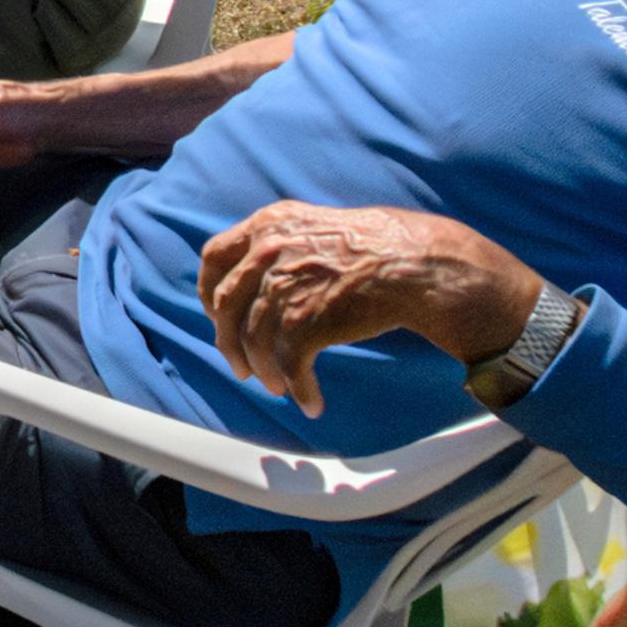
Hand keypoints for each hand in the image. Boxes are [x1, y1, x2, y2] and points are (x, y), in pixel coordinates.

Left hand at [195, 202, 543, 418]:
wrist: (417, 264)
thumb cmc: (377, 247)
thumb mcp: (315, 226)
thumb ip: (280, 244)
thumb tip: (254, 275)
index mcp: (269, 224)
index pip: (215, 257)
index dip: (209, 292)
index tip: (216, 315)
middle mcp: (268, 251)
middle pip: (227, 306)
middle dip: (229, 342)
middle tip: (242, 367)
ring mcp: (284, 286)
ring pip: (254, 341)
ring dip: (265, 371)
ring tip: (278, 386)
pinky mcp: (305, 321)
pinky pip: (288, 366)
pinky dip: (298, 388)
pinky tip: (311, 402)